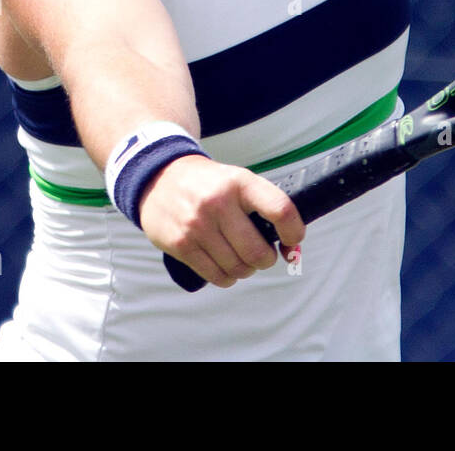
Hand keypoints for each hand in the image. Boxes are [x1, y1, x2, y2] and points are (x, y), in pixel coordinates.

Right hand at [137, 155, 304, 288]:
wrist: (161, 177)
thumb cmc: (211, 185)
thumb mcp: (238, 181)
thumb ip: (264, 207)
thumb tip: (290, 249)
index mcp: (241, 182)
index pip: (280, 210)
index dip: (294, 232)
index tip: (293, 240)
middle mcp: (219, 203)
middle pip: (257, 252)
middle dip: (266, 260)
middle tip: (263, 255)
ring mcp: (198, 225)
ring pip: (237, 268)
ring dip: (245, 270)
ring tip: (241, 259)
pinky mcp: (181, 245)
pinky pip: (215, 276)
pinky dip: (227, 277)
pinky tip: (225, 267)